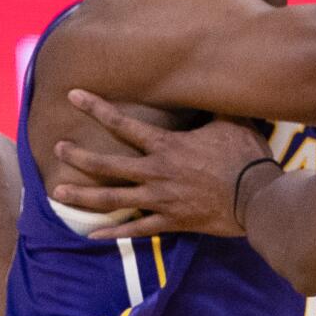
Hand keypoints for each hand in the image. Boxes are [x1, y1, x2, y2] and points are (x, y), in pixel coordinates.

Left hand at [50, 90, 269, 239]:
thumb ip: (211, 104)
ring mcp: (161, 200)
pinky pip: (137, 230)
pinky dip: (114, 233)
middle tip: (58, 148)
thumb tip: (210, 79)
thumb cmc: (246, 157)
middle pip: (108, 164)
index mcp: (166, 146)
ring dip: (83, 195)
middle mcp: (156, 172)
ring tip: (58, 191)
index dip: (95, 107)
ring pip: (113, 198)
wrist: (257, 197)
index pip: (122, 124)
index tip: (72, 96)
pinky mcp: (171, 222)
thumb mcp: (230, 121)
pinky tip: (93, 236)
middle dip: (79, 156)